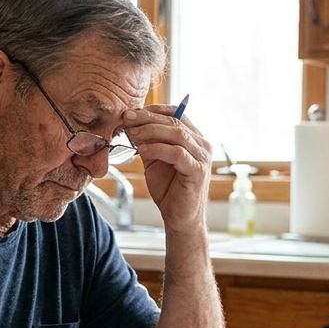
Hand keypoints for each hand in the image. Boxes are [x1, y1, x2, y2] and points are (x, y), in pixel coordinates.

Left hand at [123, 103, 211, 233]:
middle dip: (147, 117)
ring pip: (176, 133)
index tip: (130, 112)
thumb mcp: (154, 159)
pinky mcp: (198, 170)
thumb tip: (129, 123)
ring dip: (150, 131)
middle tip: (126, 118)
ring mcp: (202, 157)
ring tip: (131, 134)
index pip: (175, 113)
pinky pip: (177, 153)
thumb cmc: (169, 189)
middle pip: (174, 120)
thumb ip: (147, 141)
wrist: (179, 218)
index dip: (152, 110)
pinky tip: (141, 151)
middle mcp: (202, 144)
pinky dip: (157, 149)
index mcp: (194, 138)